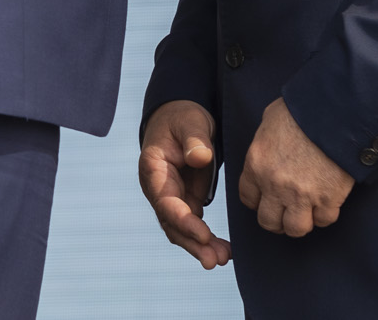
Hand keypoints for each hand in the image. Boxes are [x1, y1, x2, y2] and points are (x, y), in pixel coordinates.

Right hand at [139, 100, 230, 268]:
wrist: (179, 117)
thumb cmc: (183, 117)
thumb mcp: (190, 121)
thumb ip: (194, 139)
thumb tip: (198, 158)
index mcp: (154, 169)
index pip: (165, 201)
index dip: (183, 220)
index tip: (204, 234)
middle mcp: (158, 188)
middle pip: (171, 223)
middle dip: (192, 243)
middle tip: (215, 260)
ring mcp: (170, 196)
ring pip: (180, 229)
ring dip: (199, 246)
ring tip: (222, 259)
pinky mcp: (184, 200)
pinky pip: (192, 225)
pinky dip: (205, 239)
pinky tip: (223, 250)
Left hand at [238, 98, 352, 235]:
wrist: (335, 113)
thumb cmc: (303, 109)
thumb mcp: (270, 120)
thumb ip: (265, 142)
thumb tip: (269, 148)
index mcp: (257, 164)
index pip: (248, 198)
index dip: (258, 201)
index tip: (266, 199)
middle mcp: (275, 185)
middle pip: (268, 221)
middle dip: (277, 219)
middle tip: (286, 212)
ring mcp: (302, 195)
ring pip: (295, 228)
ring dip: (300, 222)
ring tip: (306, 212)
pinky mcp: (328, 199)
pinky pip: (324, 221)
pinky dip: (325, 215)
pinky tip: (326, 203)